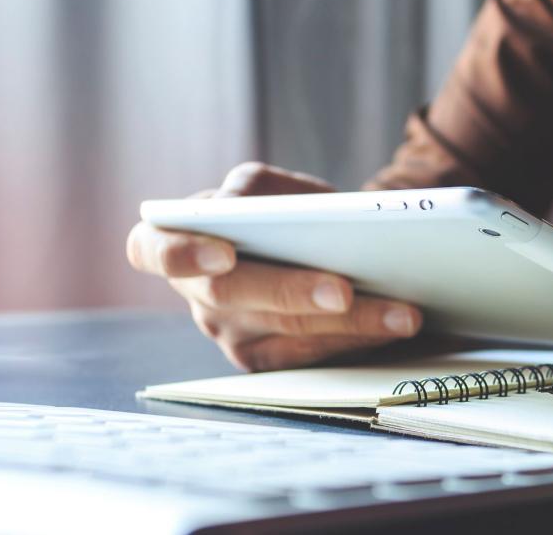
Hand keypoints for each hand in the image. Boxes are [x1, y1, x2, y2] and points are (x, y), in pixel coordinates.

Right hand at [126, 162, 422, 370]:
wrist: (313, 246)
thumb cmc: (284, 211)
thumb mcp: (271, 189)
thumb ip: (260, 190)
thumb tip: (259, 205)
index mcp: (176, 239)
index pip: (150, 249)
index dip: (181, 253)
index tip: (224, 253)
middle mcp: (195, 292)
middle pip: (233, 296)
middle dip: (291, 290)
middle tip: (343, 289)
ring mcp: (227, 332)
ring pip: (284, 332)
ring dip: (350, 323)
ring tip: (402, 313)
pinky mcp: (263, 362)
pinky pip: (309, 357)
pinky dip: (357, 339)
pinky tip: (395, 327)